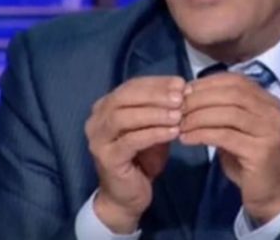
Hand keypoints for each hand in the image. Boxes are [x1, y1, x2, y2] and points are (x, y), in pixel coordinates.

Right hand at [84, 76, 184, 232]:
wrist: (126, 197)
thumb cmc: (141, 159)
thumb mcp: (153, 128)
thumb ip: (162, 111)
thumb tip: (183, 90)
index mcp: (105, 107)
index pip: (131, 86)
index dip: (156, 83)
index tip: (180, 83)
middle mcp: (96, 120)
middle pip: (124, 97)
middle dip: (155, 95)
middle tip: (180, 97)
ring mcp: (98, 140)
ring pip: (124, 117)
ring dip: (154, 114)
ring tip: (178, 115)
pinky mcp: (106, 158)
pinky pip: (131, 140)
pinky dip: (153, 133)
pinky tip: (173, 132)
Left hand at [179, 72, 279, 223]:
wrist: (271, 192)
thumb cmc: (248, 159)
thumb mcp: (236, 128)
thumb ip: (222, 110)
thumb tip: (189, 94)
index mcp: (268, 101)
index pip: (235, 81)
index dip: (208, 83)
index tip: (184, 91)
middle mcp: (273, 112)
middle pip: (232, 93)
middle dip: (201, 98)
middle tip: (177, 107)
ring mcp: (270, 130)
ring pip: (229, 113)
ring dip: (198, 116)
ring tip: (179, 124)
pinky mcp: (261, 151)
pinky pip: (225, 136)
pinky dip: (202, 134)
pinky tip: (186, 139)